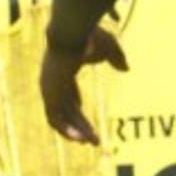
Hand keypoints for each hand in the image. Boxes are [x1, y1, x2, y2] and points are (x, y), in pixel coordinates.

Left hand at [40, 26, 126, 144]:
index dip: (78, 113)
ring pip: (60, 118)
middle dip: (80, 127)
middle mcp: (52, 85)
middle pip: (66, 112)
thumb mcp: (109, 48)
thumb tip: (126, 69)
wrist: (74, 32)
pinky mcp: (50, 94)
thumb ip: (116, 59)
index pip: (69, 99)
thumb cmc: (90, 36)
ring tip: (90, 143)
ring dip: (74, 133)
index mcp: (62, 74)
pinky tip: (80, 139)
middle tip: (93, 141)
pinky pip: (55, 118)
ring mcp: (49, 90)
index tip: (89, 127)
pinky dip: (66, 130)